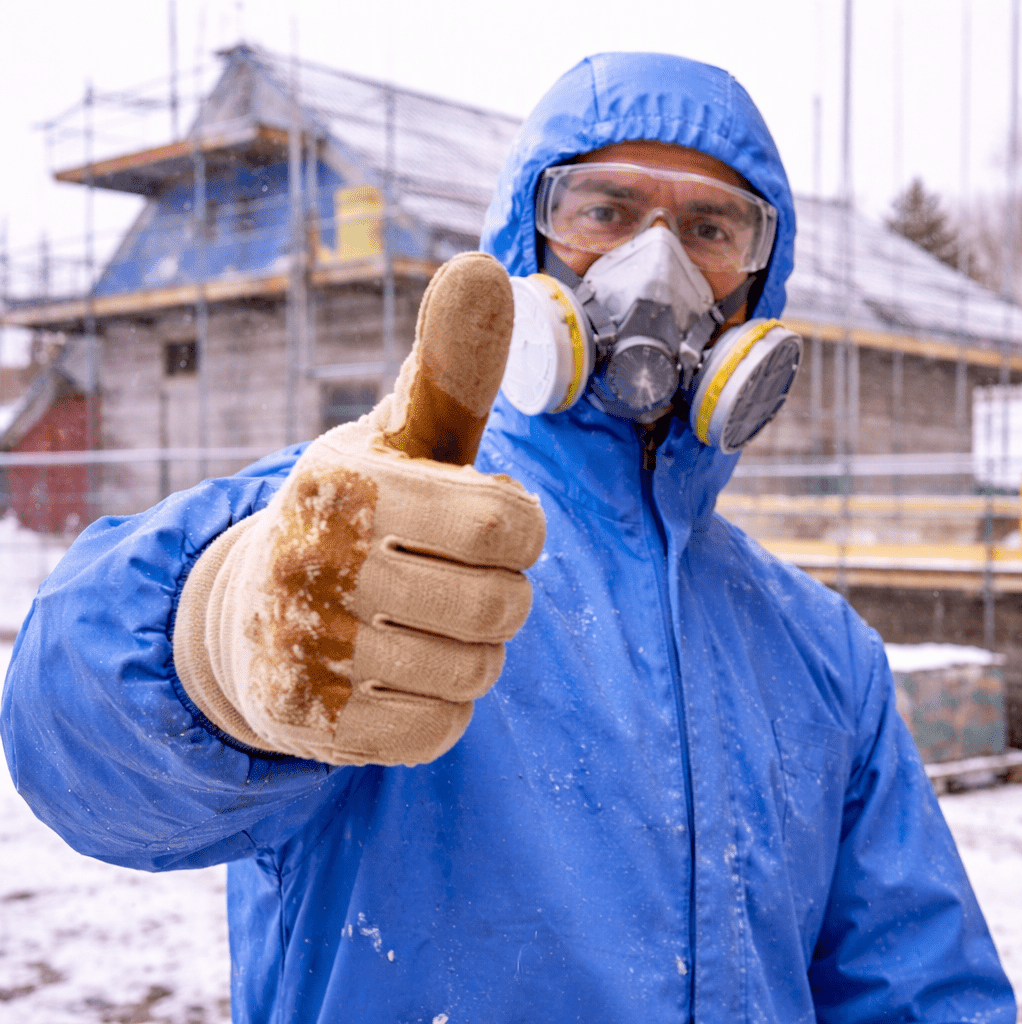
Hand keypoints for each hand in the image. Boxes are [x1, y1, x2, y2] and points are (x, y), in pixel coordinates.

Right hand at [174, 252, 543, 765]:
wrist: (251, 613)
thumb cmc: (360, 515)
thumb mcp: (398, 439)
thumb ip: (452, 367)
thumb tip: (481, 263)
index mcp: (343, 483)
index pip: (511, 523)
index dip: (522, 530)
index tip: (488, 525)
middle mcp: (309, 564)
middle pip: (503, 606)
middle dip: (503, 594)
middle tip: (459, 580)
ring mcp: (304, 652)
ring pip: (478, 673)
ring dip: (475, 652)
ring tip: (426, 624)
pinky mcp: (310, 728)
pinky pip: (442, 730)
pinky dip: (443, 706)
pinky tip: (402, 674)